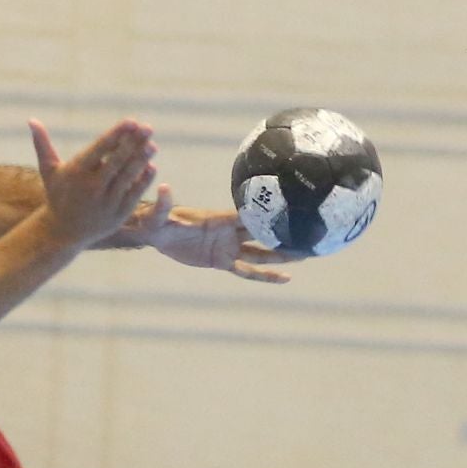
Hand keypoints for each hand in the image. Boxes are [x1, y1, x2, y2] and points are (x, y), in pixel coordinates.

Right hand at [29, 119, 157, 246]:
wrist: (62, 233)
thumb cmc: (57, 195)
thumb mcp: (49, 171)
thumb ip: (43, 144)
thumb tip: (31, 119)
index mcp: (77, 172)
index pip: (101, 148)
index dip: (118, 134)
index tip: (131, 121)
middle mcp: (92, 187)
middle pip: (117, 161)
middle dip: (134, 143)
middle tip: (148, 127)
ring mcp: (106, 202)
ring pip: (128, 176)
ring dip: (142, 159)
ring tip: (152, 145)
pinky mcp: (117, 214)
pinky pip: (134, 194)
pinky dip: (143, 180)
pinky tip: (151, 166)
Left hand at [122, 195, 292, 283]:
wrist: (156, 233)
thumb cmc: (158, 220)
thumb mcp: (159, 215)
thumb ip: (163, 205)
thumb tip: (163, 187)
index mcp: (220, 218)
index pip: (247, 215)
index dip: (267, 212)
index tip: (293, 207)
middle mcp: (229, 231)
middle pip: (262, 232)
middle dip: (283, 232)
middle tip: (310, 232)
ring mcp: (228, 247)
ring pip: (260, 253)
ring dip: (281, 255)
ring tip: (306, 256)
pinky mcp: (221, 261)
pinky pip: (247, 271)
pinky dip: (264, 276)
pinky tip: (283, 279)